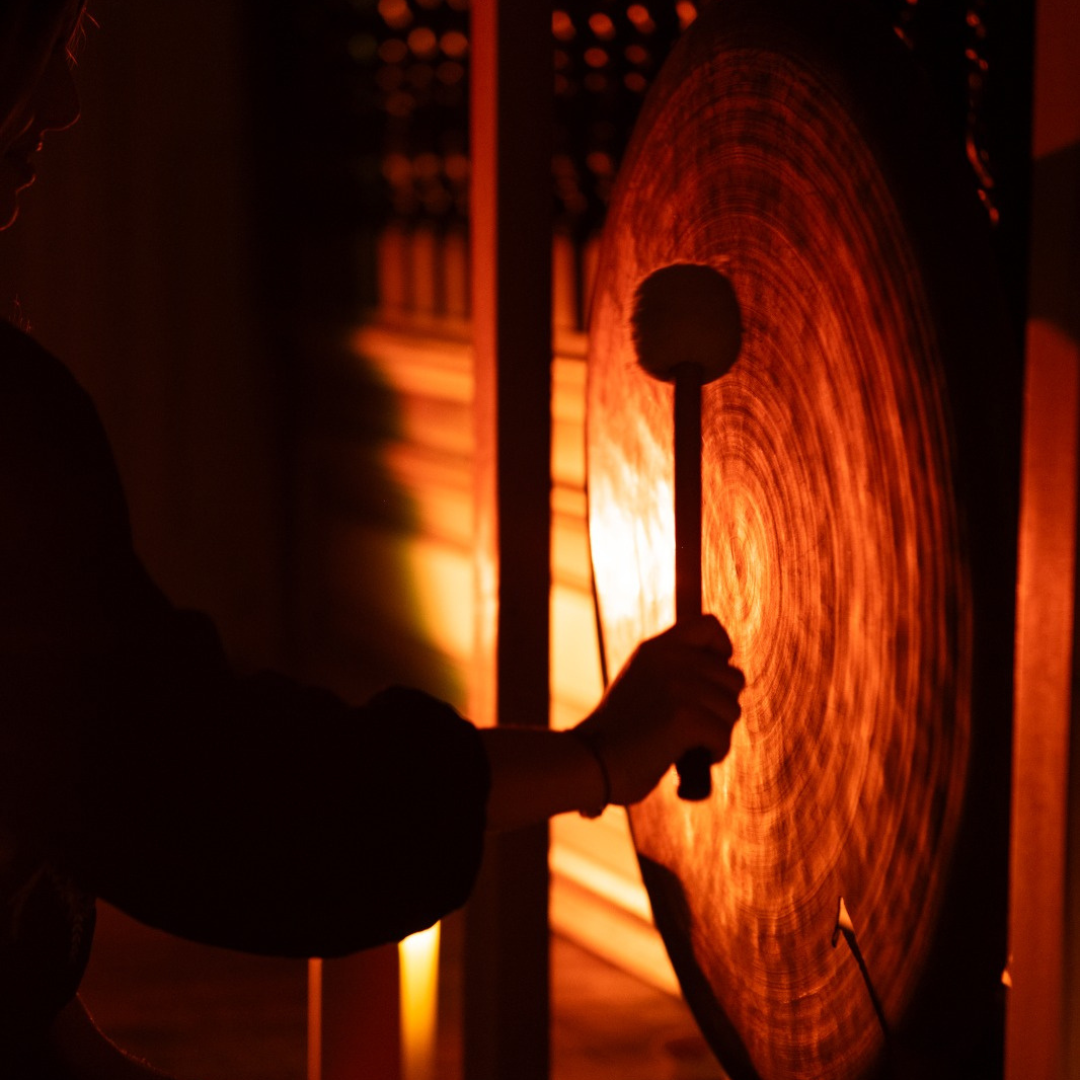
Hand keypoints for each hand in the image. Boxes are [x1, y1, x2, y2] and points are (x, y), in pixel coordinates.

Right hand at [573, 615, 743, 806]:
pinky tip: (688, 758)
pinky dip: (712, 754)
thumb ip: (676, 669)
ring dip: (717, 733)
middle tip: (694, 726)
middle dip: (721, 707)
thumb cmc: (619, 733)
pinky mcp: (685, 716)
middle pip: (733, 677)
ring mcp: (678, 685)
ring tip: (687, 744)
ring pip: (731, 710)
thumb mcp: (644, 682)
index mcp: (657, 647)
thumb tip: (727, 674)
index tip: (710, 680)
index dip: (721, 651)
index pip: (709, 625)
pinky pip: (723, 737)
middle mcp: (670, 658)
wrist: (590, 762)